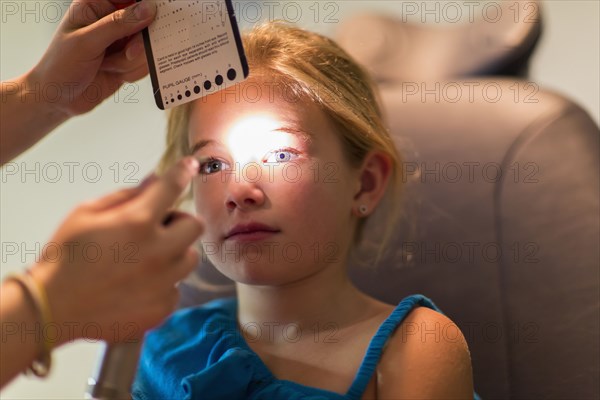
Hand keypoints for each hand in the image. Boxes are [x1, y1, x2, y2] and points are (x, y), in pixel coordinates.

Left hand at [29, 0, 156, 115]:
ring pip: (147, 46)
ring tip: (109, 66)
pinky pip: (145, 63)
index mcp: (95, 5)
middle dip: (138, 43)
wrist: (58, 99)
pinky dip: (133, 72)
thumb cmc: (61, 65)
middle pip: (144, 23)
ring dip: (131, 61)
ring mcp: (120, 42)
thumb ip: (118, 24)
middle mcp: (110, 21)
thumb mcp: (87, 42)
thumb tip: (147, 9)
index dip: (144, 7)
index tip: (154, 18)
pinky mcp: (127, 61)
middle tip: (129, 53)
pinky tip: (115, 75)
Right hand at [29, 157, 202, 344]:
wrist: (52, 309)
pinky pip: (176, 288)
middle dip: (178, 222)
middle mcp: (157, 252)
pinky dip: (163, 284)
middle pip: (194, 226)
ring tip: (146, 260)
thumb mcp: (86, 214)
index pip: (172, 187)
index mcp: (137, 222)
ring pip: (190, 258)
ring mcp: (163, 282)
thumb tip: (154, 180)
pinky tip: (138, 286)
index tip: (189, 166)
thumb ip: (125, 196)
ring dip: (174, 254)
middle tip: (157, 229)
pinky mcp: (162, 307)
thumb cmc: (65, 257)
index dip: (183, 172)